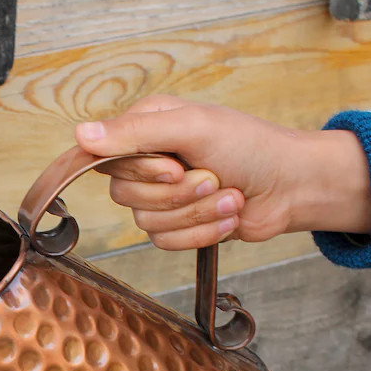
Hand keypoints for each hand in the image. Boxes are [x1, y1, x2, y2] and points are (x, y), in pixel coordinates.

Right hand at [75, 95, 370, 250]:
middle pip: (125, 196)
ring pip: (147, 223)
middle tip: (213, 176)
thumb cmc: (250, 147)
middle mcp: (148, 162)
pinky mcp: (177, 227)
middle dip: (178, 194)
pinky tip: (227, 217)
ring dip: (197, 213)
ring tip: (229, 196)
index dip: (140, 171)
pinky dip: (202, 232)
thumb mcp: (192, 127)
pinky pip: (166, 242)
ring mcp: (162, 197)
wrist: (291, 187)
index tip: (175, 165)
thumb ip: (135, 132)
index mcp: (147, 128)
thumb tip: (80, 135)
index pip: (107, 158)